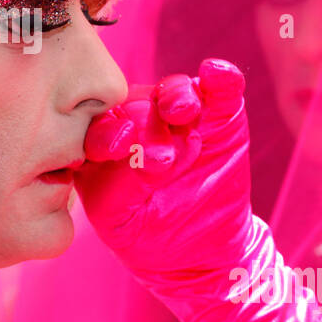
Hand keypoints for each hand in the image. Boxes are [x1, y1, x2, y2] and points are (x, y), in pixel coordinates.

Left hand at [76, 58, 250, 274]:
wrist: (199, 246)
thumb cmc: (146, 234)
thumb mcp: (122, 222)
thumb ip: (118, 189)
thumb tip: (140, 160)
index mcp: (105, 141)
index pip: (99, 127)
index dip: (107, 134)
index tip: (116, 148)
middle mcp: (141, 120)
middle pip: (137, 105)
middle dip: (146, 125)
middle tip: (162, 159)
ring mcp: (181, 115)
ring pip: (174, 90)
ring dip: (177, 95)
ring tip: (182, 110)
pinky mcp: (220, 115)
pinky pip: (220, 89)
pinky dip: (222, 79)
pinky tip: (218, 75)